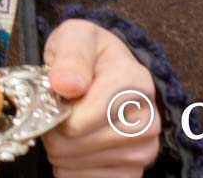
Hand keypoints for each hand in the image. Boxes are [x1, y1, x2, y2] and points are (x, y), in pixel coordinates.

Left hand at [40, 18, 161, 177]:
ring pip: (78, 165)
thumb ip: (71, 55)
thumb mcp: (75, 37)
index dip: (55, 111)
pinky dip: (72, 167)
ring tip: (68, 125)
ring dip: (61, 148)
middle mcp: (147, 120)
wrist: (107, 71)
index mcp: (134, 82)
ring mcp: (144, 150)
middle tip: (58, 112)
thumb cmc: (88, 55)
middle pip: (76, 144)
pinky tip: (77, 145)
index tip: (55, 96)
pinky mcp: (134, 171)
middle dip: (55, 130)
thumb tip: (66, 84)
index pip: (80, 120)